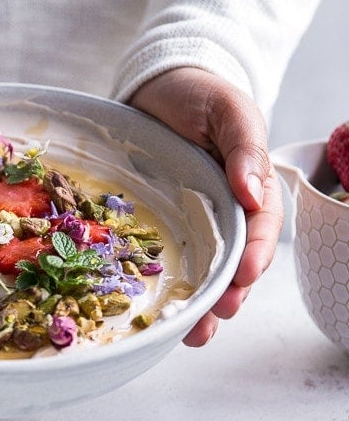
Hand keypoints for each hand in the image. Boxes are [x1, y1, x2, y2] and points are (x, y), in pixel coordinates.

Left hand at [128, 66, 282, 346]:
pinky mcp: (167, 225)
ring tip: (195, 334)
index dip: (256, 255)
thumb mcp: (229, 112)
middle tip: (218, 316)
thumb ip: (244, 148)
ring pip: (208, 271)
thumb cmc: (201, 95)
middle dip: (231, 293)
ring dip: (205, 306)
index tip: (244, 276)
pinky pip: (174, 260)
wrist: (160, 86)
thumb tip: (252, 191)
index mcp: (253, 186)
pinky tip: (165, 317)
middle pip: (237, 262)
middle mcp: (229, 211)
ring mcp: (198, 221)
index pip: (261, 228)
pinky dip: (173, 289)